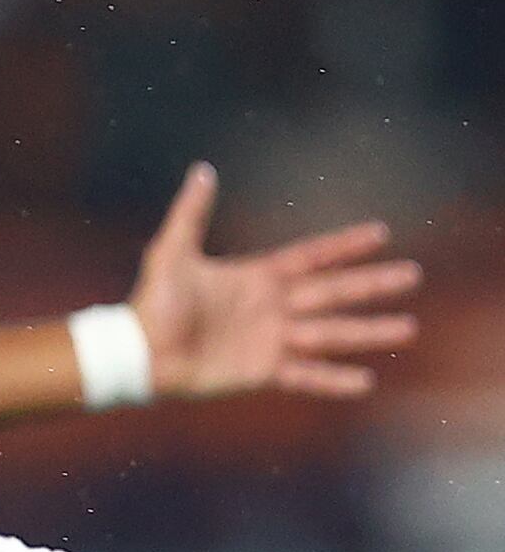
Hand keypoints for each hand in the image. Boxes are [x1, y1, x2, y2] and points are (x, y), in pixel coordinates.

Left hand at [129, 163, 419, 399]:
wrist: (138, 353)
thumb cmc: (151, 303)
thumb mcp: (171, 252)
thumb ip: (191, 214)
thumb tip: (203, 170)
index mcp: (257, 277)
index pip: (312, 257)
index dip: (345, 245)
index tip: (381, 233)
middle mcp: (273, 307)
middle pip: (334, 293)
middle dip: (373, 285)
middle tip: (412, 276)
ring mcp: (271, 340)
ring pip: (331, 334)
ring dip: (368, 332)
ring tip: (408, 328)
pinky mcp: (263, 371)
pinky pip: (306, 375)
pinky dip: (334, 380)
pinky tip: (366, 382)